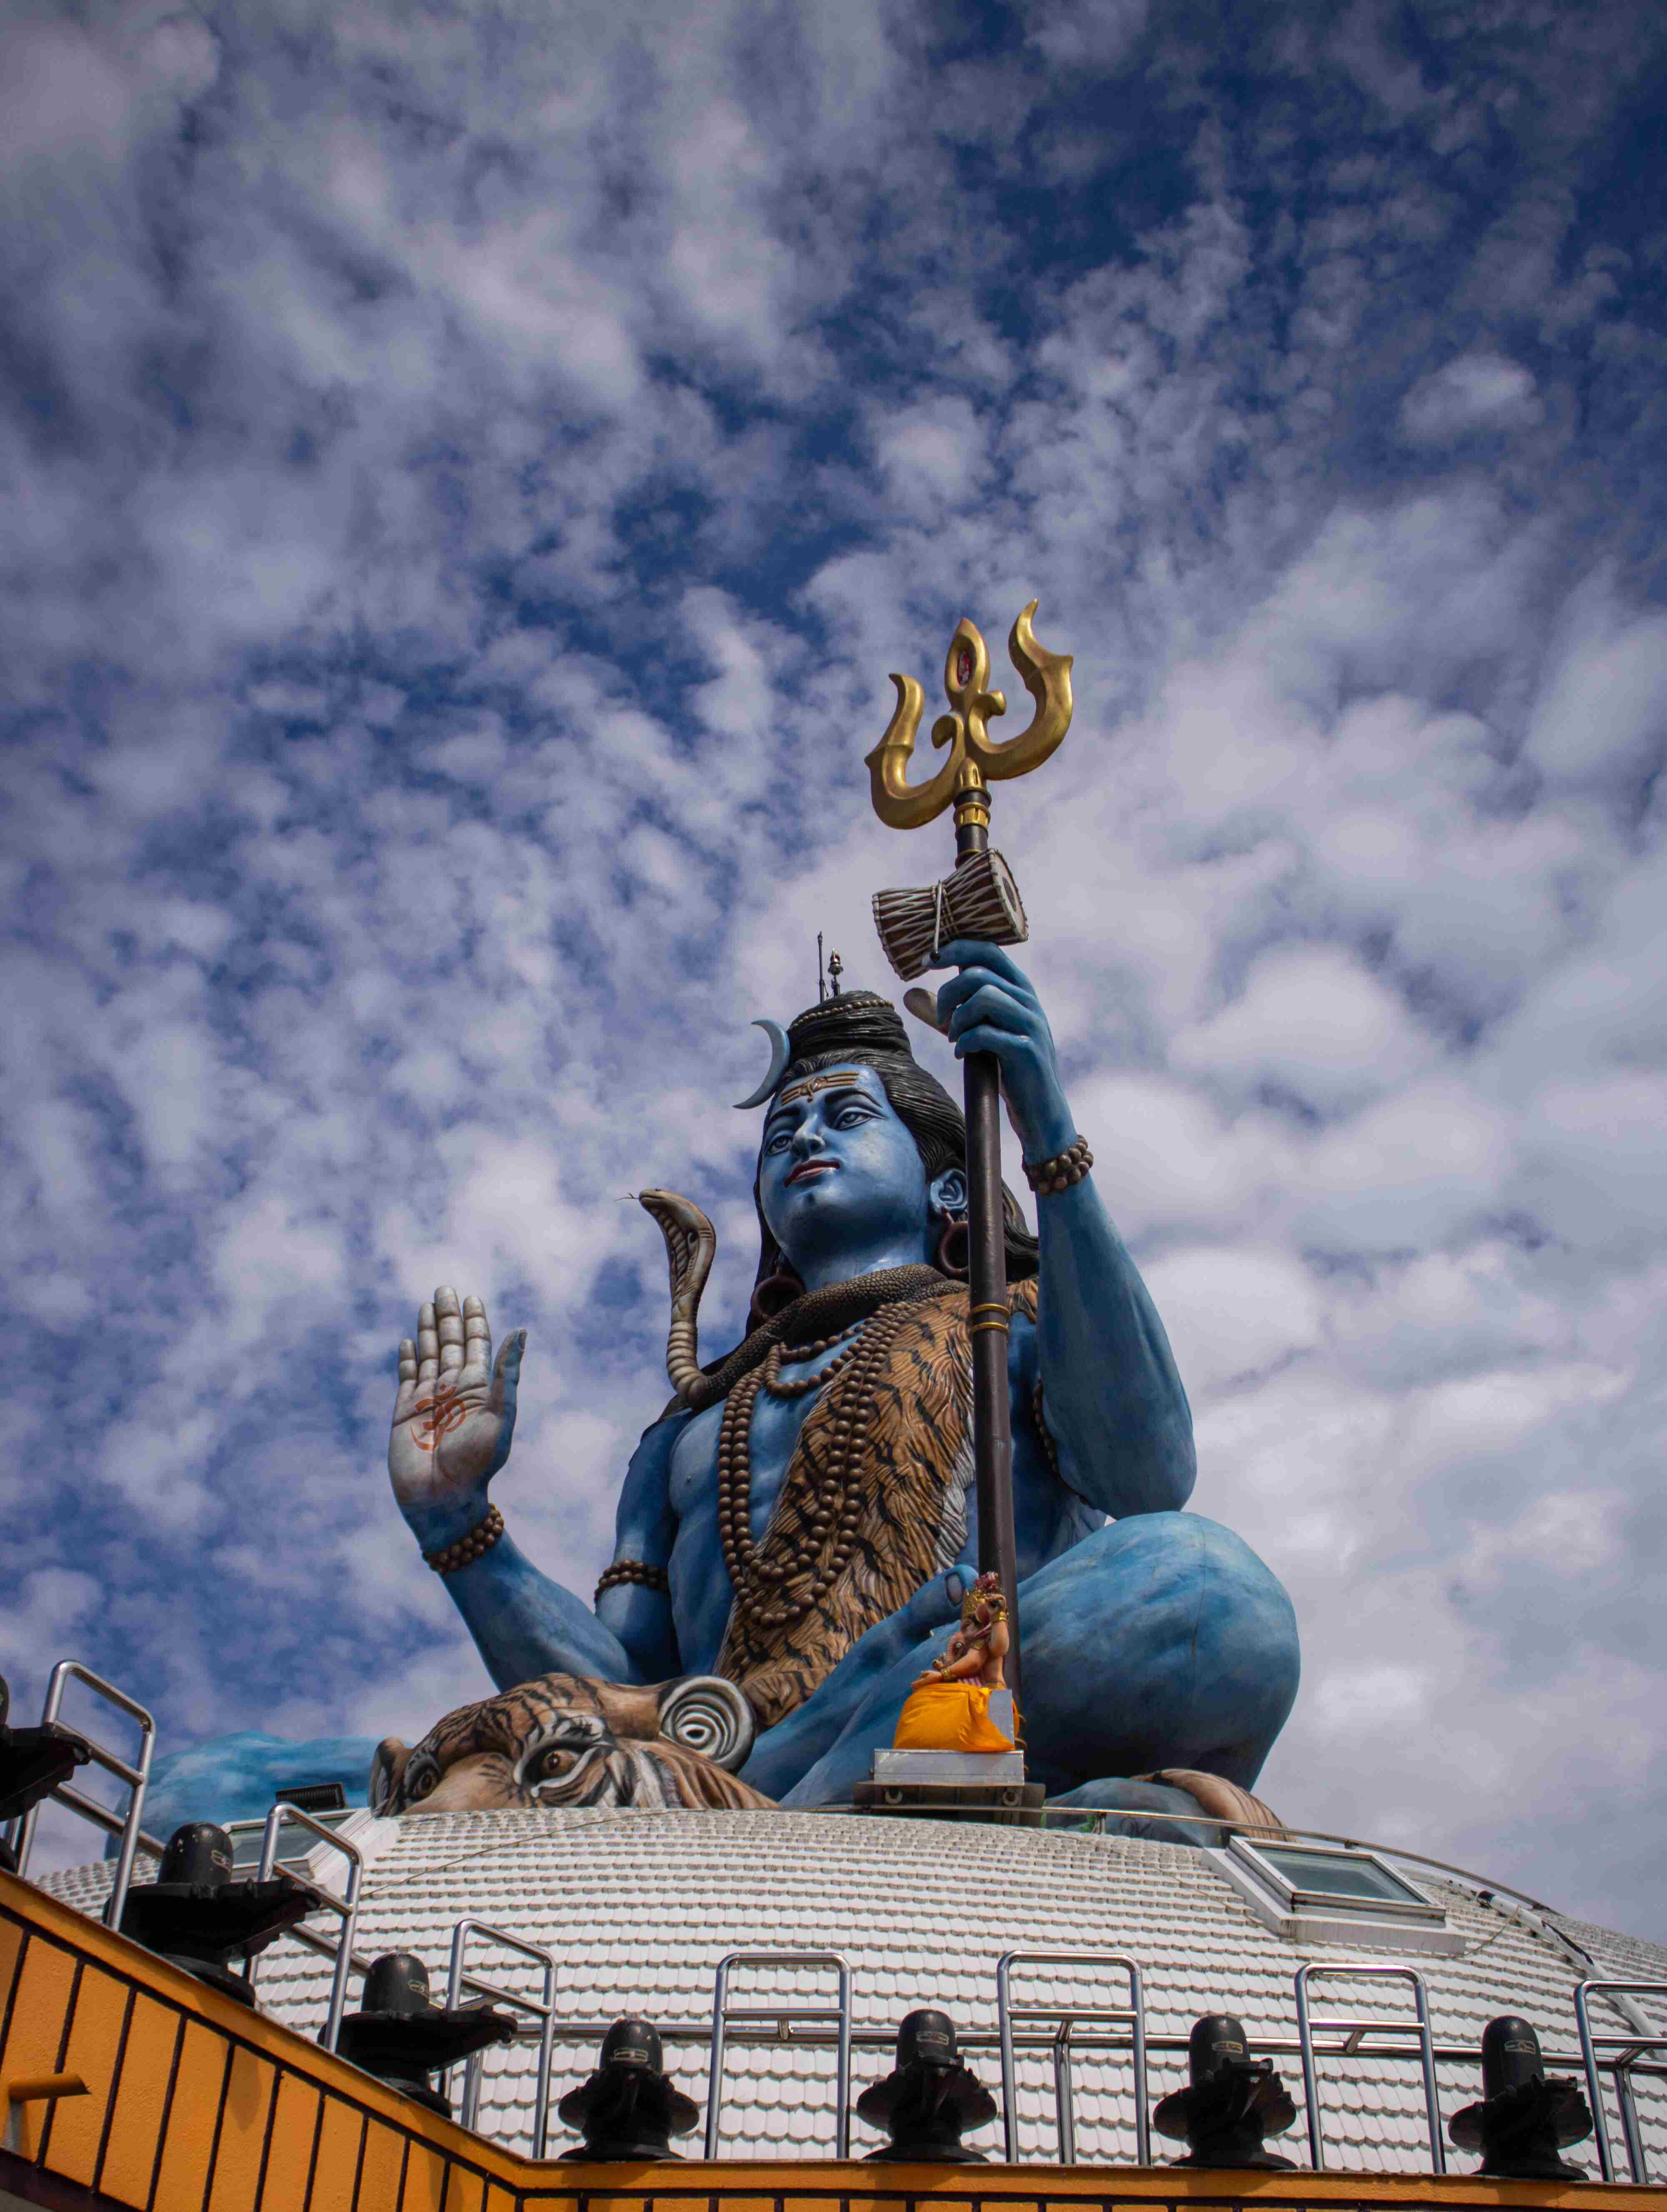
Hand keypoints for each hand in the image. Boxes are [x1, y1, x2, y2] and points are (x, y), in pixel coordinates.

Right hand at [389, 1287, 524, 1547]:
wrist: (442, 1500)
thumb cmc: (477, 1463)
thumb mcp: (500, 1414)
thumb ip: (506, 1373)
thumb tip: (521, 1330)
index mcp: (479, 1390)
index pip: (477, 1346)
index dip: (475, 1322)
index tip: (473, 1297)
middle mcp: (454, 1390)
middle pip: (451, 1344)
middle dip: (449, 1317)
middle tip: (445, 1288)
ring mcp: (428, 1400)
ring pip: (429, 1355)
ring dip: (429, 1331)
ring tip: (427, 1304)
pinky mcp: (404, 1412)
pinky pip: (406, 1378)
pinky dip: (407, 1359)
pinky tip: (409, 1341)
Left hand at [930, 938, 1075, 1162]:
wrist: (1040, 1109)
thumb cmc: (1007, 1067)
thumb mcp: (977, 1032)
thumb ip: (947, 1012)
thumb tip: (909, 994)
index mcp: (1019, 988)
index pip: (988, 950)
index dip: (955, 949)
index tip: (928, 962)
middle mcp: (1028, 1000)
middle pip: (978, 973)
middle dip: (948, 994)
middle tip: (940, 1020)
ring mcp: (1030, 1023)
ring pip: (984, 996)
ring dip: (958, 1018)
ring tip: (953, 1038)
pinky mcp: (1026, 1049)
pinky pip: (987, 1032)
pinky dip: (965, 1041)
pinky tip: (962, 1054)